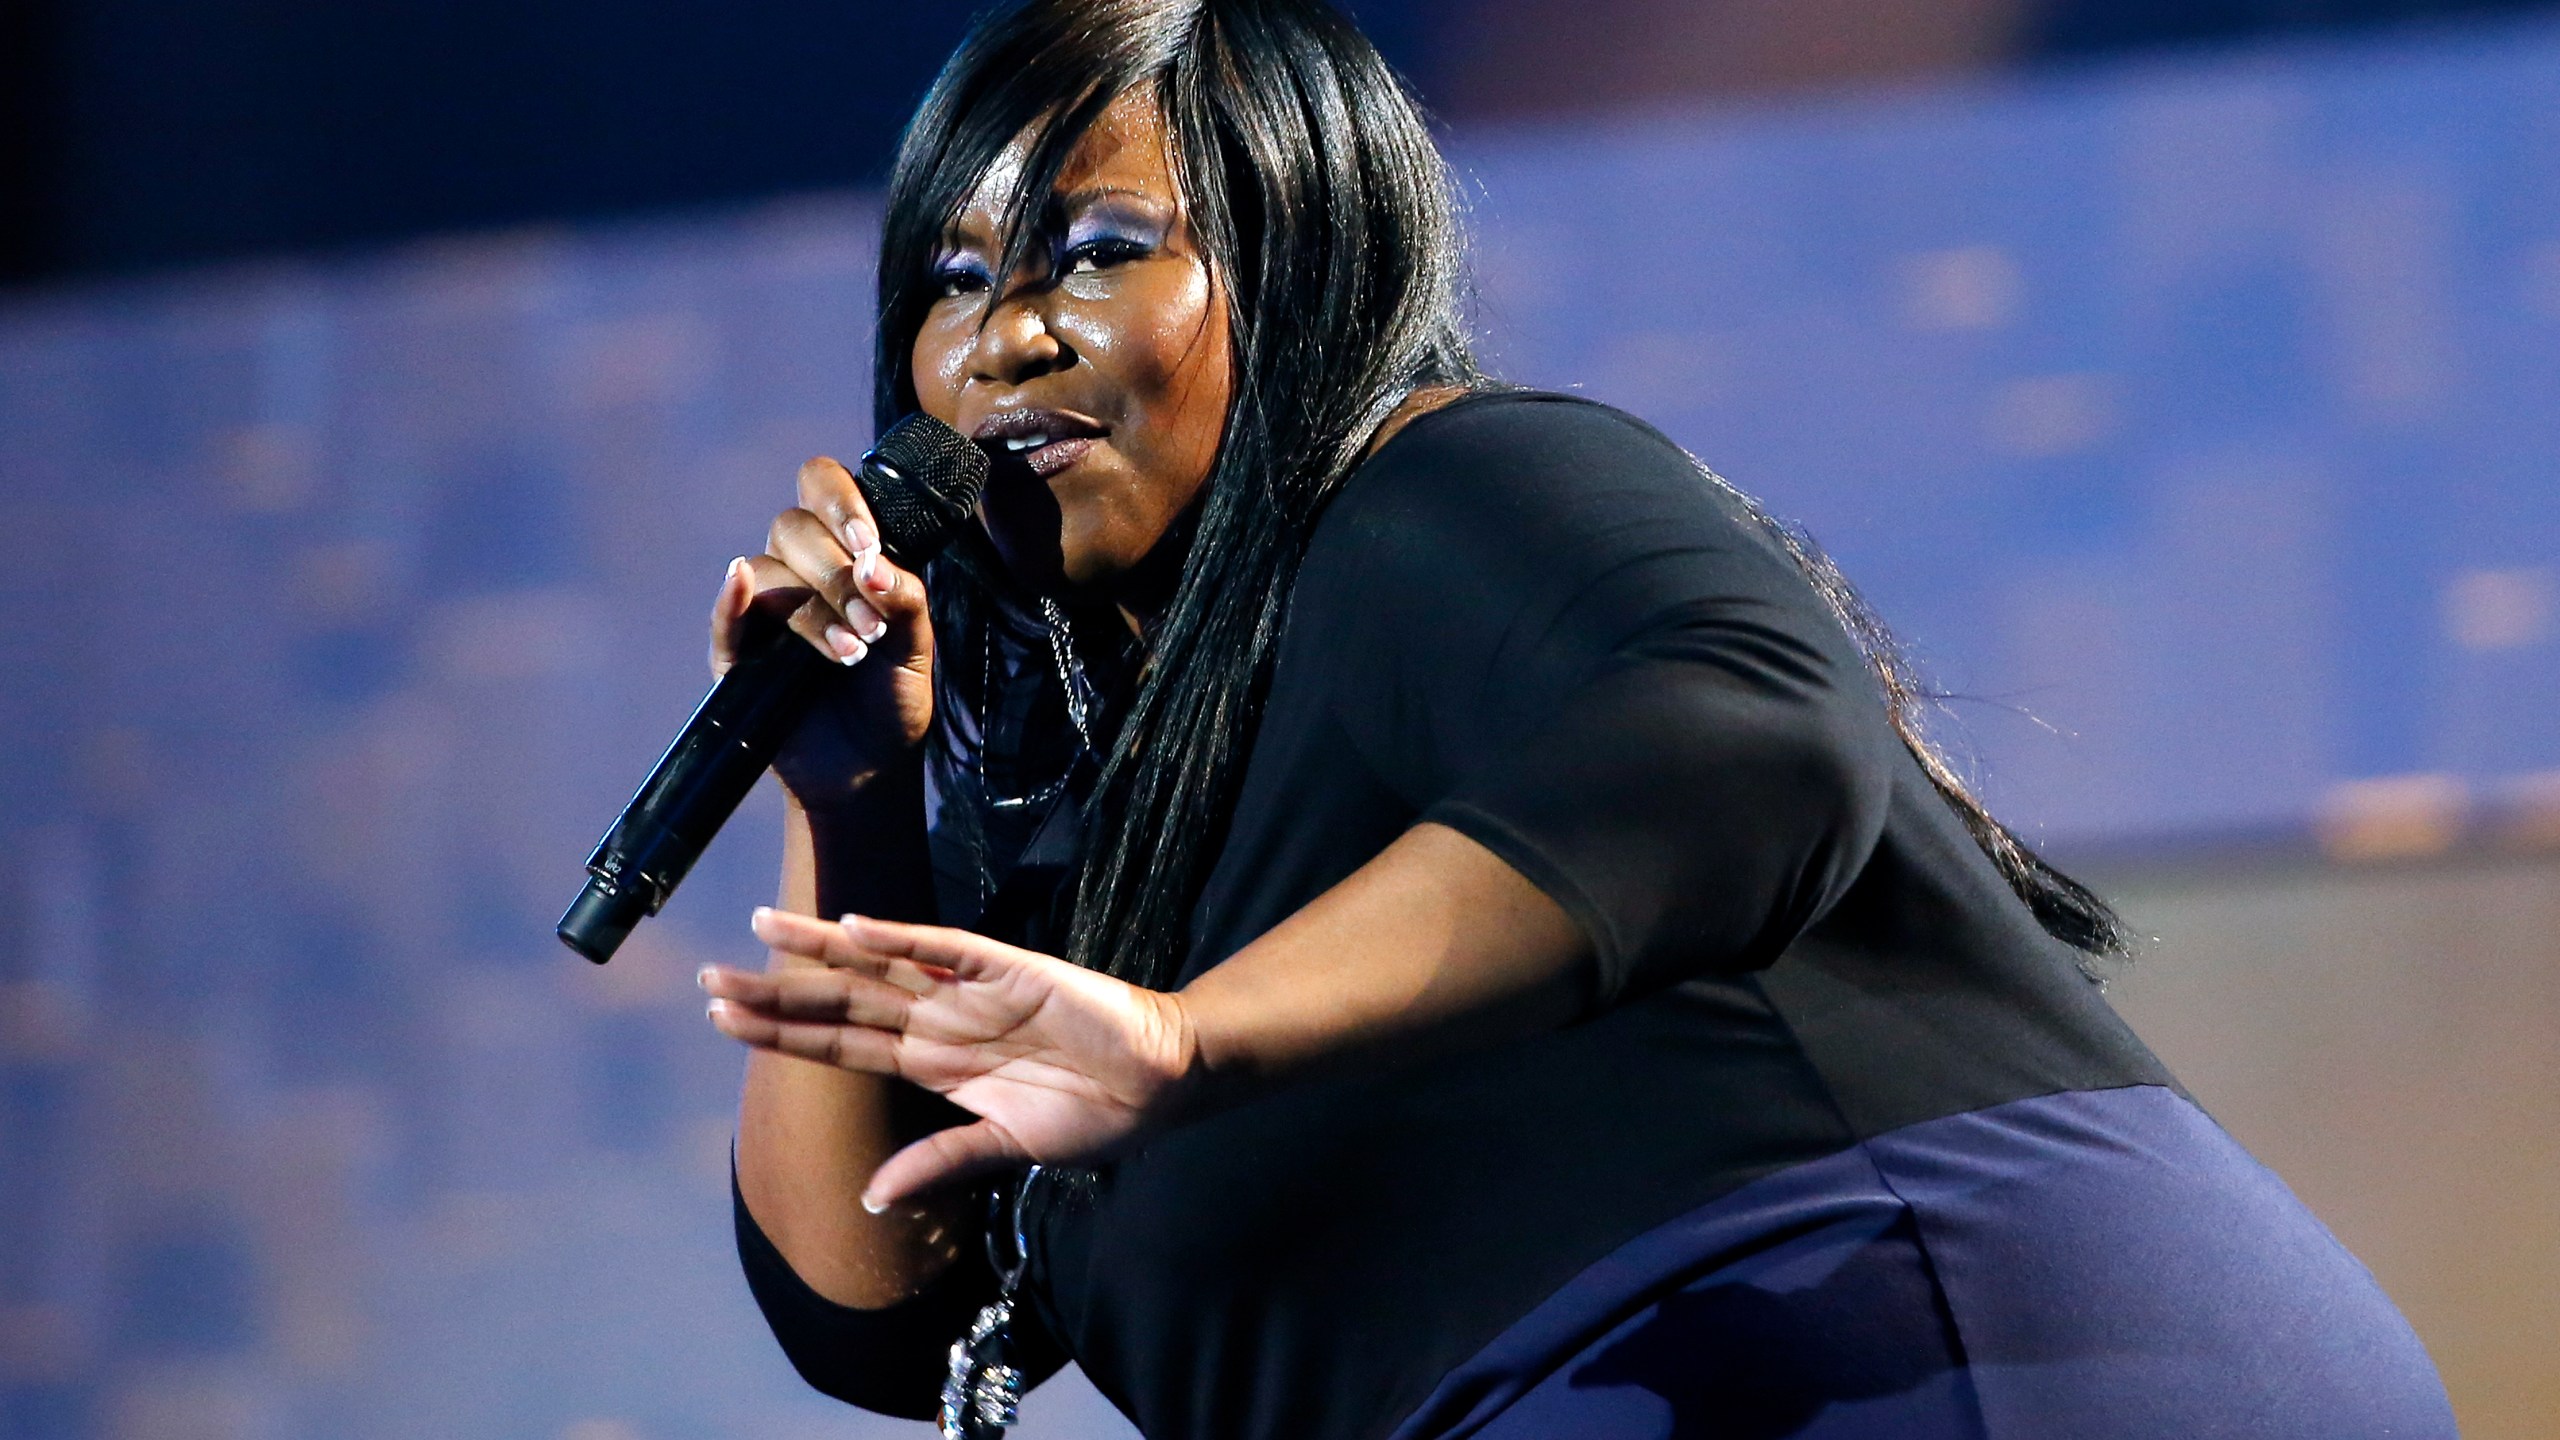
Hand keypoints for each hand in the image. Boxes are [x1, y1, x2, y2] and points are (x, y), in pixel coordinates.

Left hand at [701, 909, 1200, 1209]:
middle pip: (843, 1001)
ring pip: (882, 964)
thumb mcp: (1008, 1145)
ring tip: (762, 928)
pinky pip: (949, 948)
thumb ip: (941, 1163)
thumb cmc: (1095, 1113)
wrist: (1162, 1082)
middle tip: (709, 976)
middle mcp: (941, 1021)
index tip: (723, 1018)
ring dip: (822, 951)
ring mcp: (972, 991)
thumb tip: (873, 1198)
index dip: (784, 1032)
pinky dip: (906, 936)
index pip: (841, 1045)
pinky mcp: (1012, 969)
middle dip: (778, 991)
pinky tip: (857, 927)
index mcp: (936, 1065)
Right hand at [709, 457, 936, 809]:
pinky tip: (740, 587)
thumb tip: (872, 564)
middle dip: (836, 573)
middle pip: (793, 527)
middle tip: (872, 626)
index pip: (824, 488)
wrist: (870, 768)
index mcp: (842, 551)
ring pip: (768, 572)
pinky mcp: (737, 653)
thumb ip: (907, 599)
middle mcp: (799, 570)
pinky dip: (731, 600)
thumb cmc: (893, 697)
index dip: (842, 503)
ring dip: (812, 609)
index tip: (869, 545)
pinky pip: (724, 617)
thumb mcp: (917, 646)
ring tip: (853, 651)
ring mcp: (764, 610)